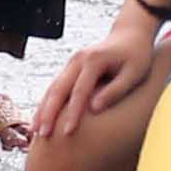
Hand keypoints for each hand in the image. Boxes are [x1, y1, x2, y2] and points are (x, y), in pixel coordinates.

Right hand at [30, 13, 170, 142]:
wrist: (130, 35)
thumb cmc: (137, 56)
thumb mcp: (134, 73)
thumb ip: (115, 90)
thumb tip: (94, 109)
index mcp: (93, 60)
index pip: (79, 91)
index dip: (72, 113)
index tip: (67, 133)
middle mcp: (78, 60)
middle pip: (58, 89)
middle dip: (48, 113)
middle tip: (41, 135)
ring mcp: (72, 63)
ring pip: (52, 88)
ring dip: (42, 109)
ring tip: (34, 131)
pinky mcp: (71, 68)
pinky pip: (55, 87)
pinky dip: (46, 103)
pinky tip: (40, 119)